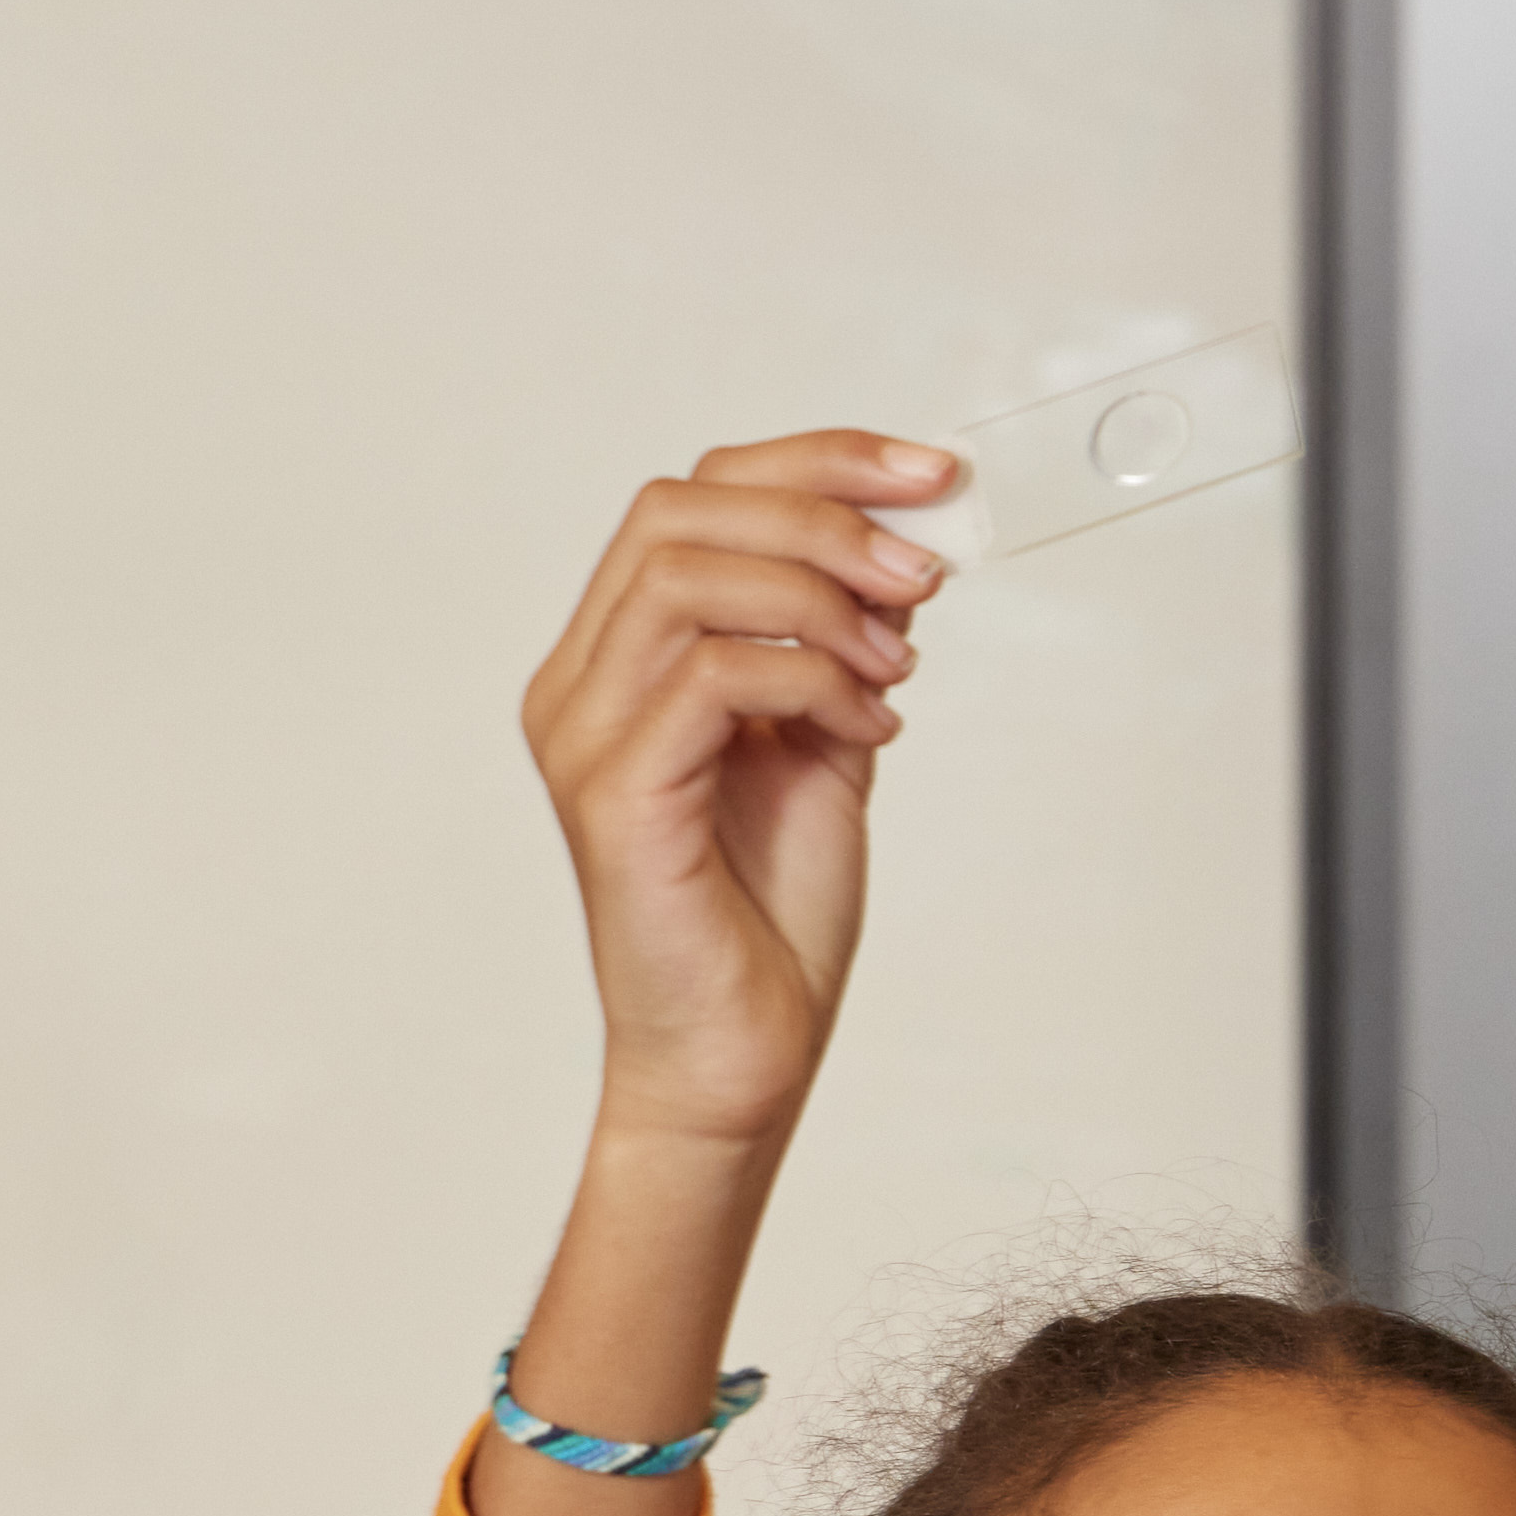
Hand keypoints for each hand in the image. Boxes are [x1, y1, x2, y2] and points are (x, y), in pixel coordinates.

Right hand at [515, 432, 955, 1152]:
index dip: (817, 462)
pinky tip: (869, 734)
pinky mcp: (615, 795)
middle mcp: (582, 681)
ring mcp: (586, 733)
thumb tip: (904, 552)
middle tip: (924, 574)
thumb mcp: (829, 745)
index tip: (933, 477)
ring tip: (894, 672)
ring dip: (821, 599)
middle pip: (678, 508)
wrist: (744, 1053)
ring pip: (688, 575)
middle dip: (824, 512)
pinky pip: (712, 676)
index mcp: (622, 657)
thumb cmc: (771, 914)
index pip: (694, 497)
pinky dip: (813, 681)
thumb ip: (843, 648)